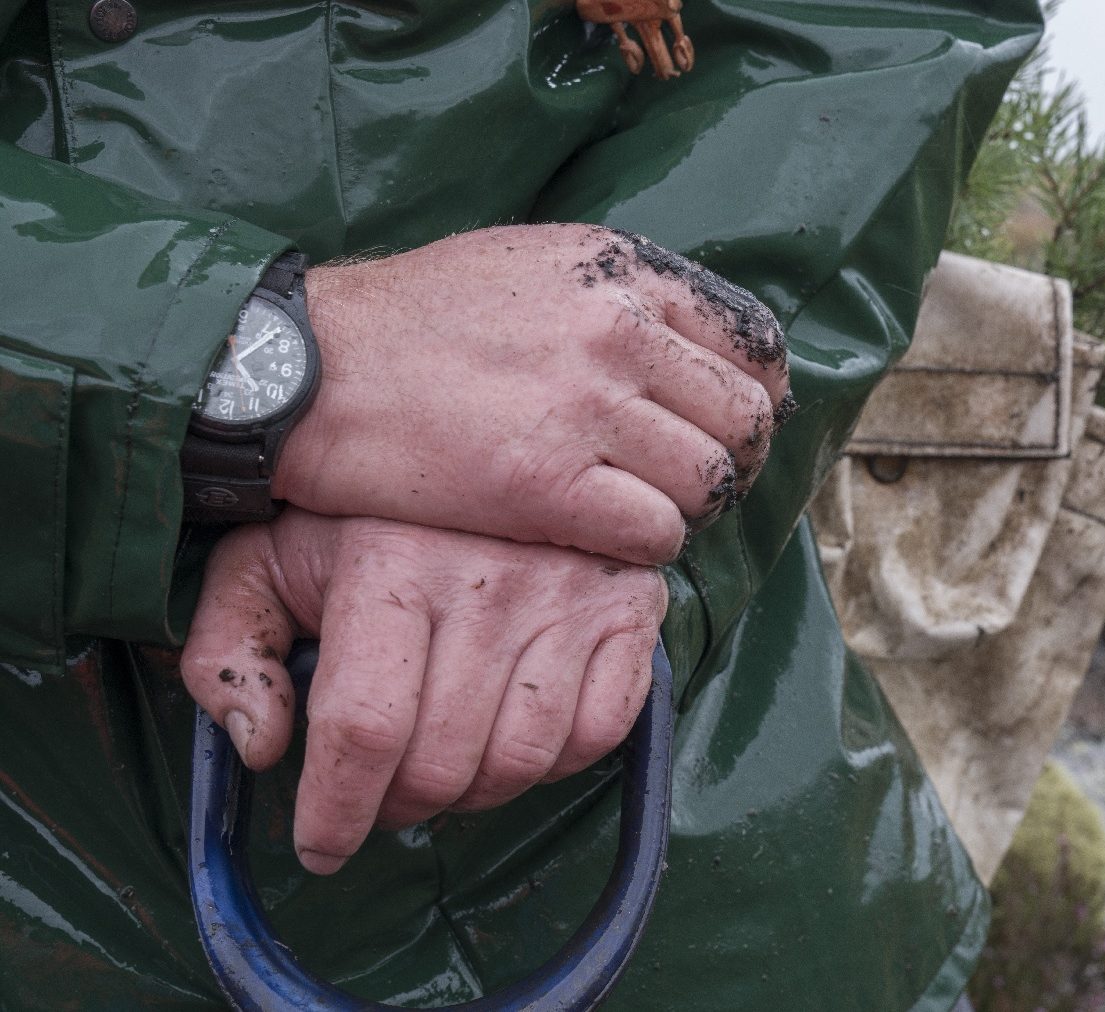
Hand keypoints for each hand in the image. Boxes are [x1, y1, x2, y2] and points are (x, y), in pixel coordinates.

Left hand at [179, 509, 667, 875]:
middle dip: (399, 808)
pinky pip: (599, 731)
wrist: (496, 430)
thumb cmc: (370, 514)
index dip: (335, 811)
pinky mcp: (629, 609)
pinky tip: (516, 739)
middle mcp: (489, 582)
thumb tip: (261, 748)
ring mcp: (569, 597)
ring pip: (523, 759)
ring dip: (475, 795)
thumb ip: (231, 649)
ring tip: (446, 773)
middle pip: (443, 761)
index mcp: (391, 566)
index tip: (321, 847)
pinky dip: (556, 763)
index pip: (365, 727)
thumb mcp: (269, 556)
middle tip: (382, 801)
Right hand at [275, 224, 791, 566]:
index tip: (730, 426)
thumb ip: (618, 297)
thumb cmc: (411, 321)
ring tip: (643, 511)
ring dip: (689, 510)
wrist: (306, 369)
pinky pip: (657, 533)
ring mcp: (587, 407)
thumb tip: (690, 347)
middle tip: (695, 485)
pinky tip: (604, 538)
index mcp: (623, 271)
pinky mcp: (548, 483)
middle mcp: (619, 330)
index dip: (758, 397)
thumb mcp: (529, 265)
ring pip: (710, 482)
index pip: (754, 343)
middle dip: (737, 463)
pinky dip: (644, 548)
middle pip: (746, 419)